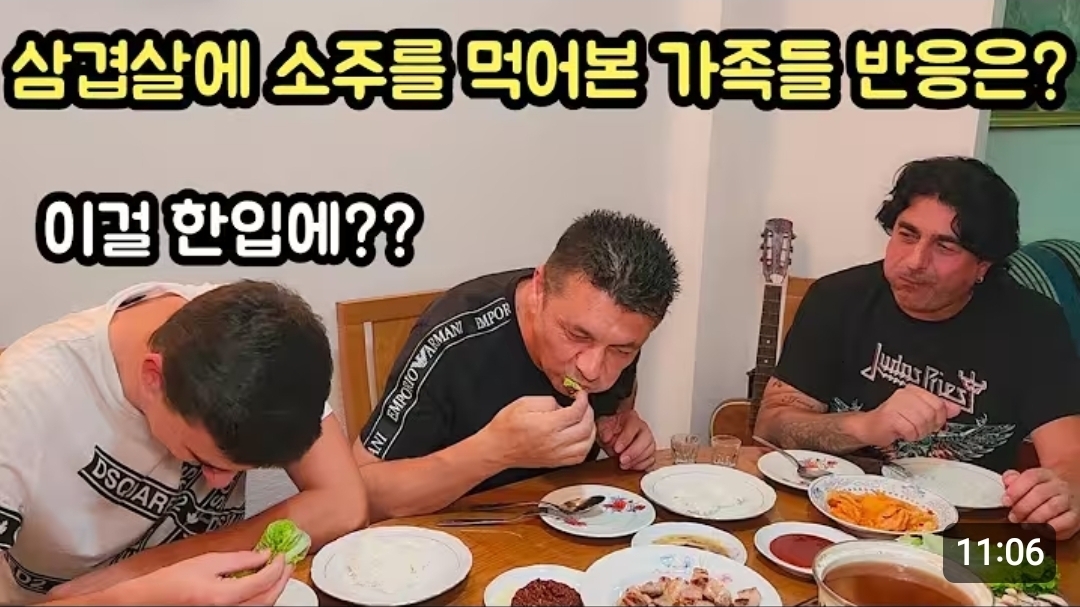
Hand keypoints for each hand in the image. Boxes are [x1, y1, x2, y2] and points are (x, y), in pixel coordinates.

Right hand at [113, 551, 291, 605]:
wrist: (151, 599)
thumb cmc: (171, 581)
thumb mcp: (207, 561)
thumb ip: (239, 559)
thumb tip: (263, 555)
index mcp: (222, 596)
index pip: (262, 582)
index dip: (277, 566)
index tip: (282, 554)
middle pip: (267, 599)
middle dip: (281, 580)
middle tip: (286, 562)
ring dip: (274, 589)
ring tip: (278, 571)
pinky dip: (262, 597)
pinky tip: (261, 584)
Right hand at [486, 389, 595, 468]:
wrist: (497, 448)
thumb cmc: (506, 426)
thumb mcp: (524, 403)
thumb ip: (547, 401)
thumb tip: (563, 404)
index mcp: (547, 426)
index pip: (576, 412)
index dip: (583, 400)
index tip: (581, 394)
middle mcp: (555, 442)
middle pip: (586, 427)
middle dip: (589, 412)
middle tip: (583, 404)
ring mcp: (557, 455)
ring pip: (587, 444)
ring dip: (591, 429)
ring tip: (585, 420)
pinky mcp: (556, 462)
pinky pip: (580, 457)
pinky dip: (586, 446)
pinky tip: (581, 437)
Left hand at [597, 410, 655, 470]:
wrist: (610, 435)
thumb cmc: (609, 429)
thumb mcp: (602, 427)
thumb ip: (604, 431)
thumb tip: (607, 437)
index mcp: (631, 418)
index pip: (633, 426)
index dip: (626, 438)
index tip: (617, 449)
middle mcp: (642, 428)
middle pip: (646, 438)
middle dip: (634, 452)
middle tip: (622, 459)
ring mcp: (647, 440)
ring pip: (650, 449)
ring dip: (637, 460)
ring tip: (624, 464)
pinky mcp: (648, 451)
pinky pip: (651, 459)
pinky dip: (642, 464)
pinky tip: (631, 466)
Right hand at [858, 385, 961, 446]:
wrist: (868, 427)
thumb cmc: (892, 420)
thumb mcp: (918, 413)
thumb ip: (937, 409)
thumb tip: (955, 409)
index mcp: (913, 391)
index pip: (938, 403)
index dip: (938, 418)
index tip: (931, 422)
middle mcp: (904, 395)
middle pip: (932, 414)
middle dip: (928, 426)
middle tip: (918, 428)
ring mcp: (896, 404)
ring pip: (922, 422)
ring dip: (918, 432)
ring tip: (909, 430)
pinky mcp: (890, 417)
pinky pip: (910, 430)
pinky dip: (909, 436)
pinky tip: (902, 433)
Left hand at [1002, 468, 1079, 539]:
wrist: (1067, 497)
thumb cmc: (1041, 492)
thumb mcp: (1026, 482)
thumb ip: (1013, 480)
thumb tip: (1008, 481)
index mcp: (1045, 474)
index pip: (1031, 477)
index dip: (1016, 490)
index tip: (1006, 501)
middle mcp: (1059, 485)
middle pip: (1040, 493)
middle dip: (1023, 507)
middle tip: (1014, 517)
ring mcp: (1068, 500)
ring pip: (1052, 507)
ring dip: (1035, 518)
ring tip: (1025, 524)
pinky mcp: (1075, 516)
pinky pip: (1065, 522)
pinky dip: (1051, 527)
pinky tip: (1041, 529)